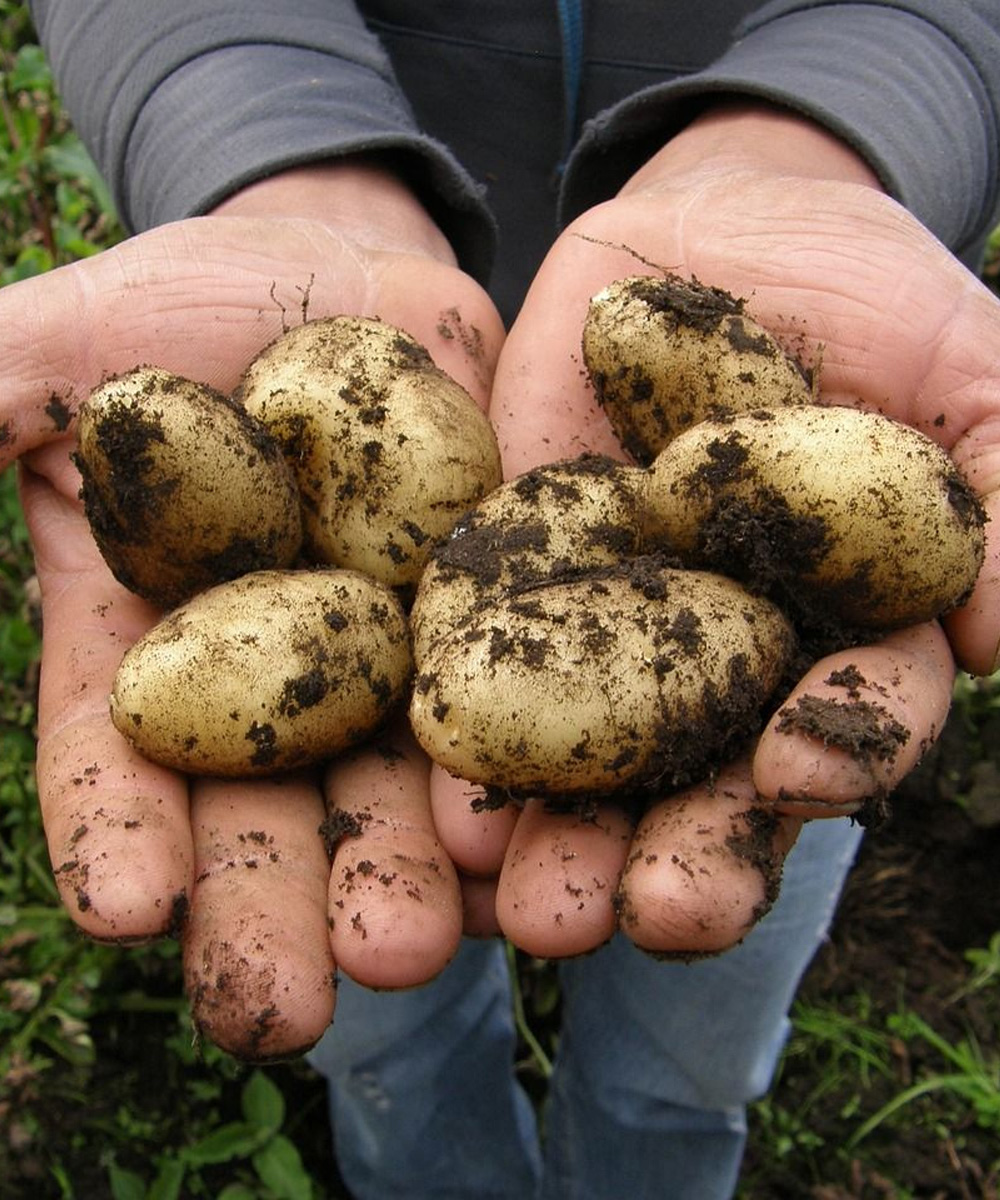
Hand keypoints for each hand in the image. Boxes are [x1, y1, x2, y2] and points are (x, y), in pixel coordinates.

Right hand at [1, 161, 504, 1057]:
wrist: (346, 278)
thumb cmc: (184, 307)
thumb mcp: (63, 343)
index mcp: (157, 643)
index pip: (121, 757)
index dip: (116, 831)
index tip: (126, 909)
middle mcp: (277, 682)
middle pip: (268, 812)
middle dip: (272, 908)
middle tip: (284, 1009)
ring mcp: (394, 659)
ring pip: (399, 790)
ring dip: (409, 877)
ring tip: (421, 953)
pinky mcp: (499, 620)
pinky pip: (524, 709)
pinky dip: (530, 783)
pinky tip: (537, 855)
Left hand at [429, 104, 999, 958]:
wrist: (714, 227)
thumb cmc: (867, 293)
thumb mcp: (962, 360)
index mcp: (844, 633)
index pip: (852, 718)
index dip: (838, 751)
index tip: (796, 774)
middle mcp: (728, 661)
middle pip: (716, 781)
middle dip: (690, 854)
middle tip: (651, 917)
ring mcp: (616, 632)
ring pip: (596, 764)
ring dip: (567, 840)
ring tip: (531, 912)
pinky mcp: (519, 583)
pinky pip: (487, 669)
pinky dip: (468, 736)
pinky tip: (437, 803)